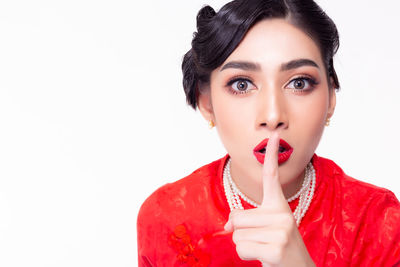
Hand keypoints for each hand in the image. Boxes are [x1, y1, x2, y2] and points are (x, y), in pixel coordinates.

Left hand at [224, 132, 314, 266]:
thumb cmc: (278, 246)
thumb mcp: (266, 228)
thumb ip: (245, 220)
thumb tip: (227, 226)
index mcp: (279, 205)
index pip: (272, 176)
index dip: (272, 155)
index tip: (274, 134)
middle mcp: (282, 214)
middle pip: (236, 216)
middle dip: (241, 231)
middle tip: (261, 239)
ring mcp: (281, 231)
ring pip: (237, 234)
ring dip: (244, 244)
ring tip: (263, 247)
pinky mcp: (276, 249)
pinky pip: (241, 248)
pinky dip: (246, 256)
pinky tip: (263, 257)